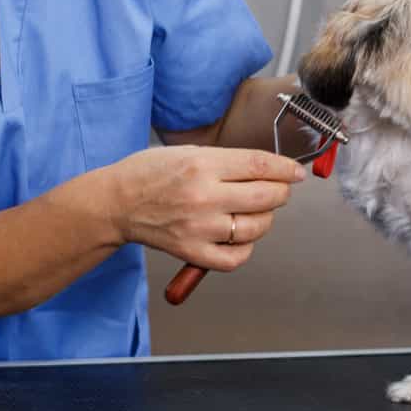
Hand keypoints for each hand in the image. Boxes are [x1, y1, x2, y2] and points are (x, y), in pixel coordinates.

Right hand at [109, 146, 304, 270]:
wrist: (116, 203)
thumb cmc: (148, 174)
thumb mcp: (188, 152)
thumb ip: (227, 161)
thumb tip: (266, 169)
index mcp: (203, 165)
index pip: (261, 166)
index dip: (286, 169)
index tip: (295, 172)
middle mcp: (203, 196)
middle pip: (265, 197)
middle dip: (281, 192)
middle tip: (279, 190)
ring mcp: (199, 228)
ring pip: (255, 228)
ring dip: (265, 219)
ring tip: (257, 211)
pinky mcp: (191, 252)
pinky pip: (235, 257)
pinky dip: (246, 248)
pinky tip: (240, 236)